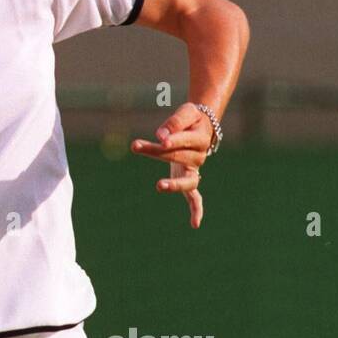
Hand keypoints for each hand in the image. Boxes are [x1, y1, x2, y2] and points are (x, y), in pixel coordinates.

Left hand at [129, 103, 212, 228]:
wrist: (201, 126)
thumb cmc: (191, 119)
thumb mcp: (185, 112)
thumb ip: (174, 123)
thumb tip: (160, 137)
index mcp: (200, 139)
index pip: (182, 141)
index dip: (171, 140)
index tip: (158, 138)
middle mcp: (200, 156)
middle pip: (177, 157)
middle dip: (156, 152)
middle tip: (136, 145)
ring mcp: (195, 170)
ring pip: (188, 181)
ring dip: (174, 185)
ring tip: (158, 185)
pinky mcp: (189, 179)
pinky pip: (196, 198)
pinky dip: (196, 210)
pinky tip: (194, 225)